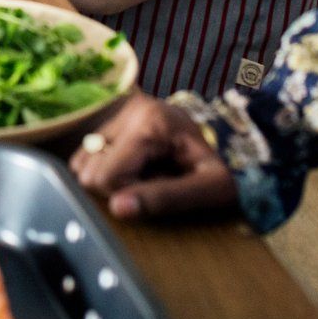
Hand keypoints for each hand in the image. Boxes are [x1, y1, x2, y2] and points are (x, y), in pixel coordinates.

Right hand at [69, 92, 239, 218]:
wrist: (236, 138)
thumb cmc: (227, 166)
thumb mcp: (209, 187)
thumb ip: (166, 198)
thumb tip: (118, 209)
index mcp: (151, 123)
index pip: (108, 177)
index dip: (131, 195)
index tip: (162, 189)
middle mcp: (127, 109)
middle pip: (90, 171)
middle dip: (119, 187)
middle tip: (155, 181)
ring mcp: (116, 111)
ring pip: (81, 163)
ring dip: (110, 178)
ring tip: (146, 174)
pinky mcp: (110, 117)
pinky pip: (84, 155)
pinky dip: (104, 168)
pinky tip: (134, 166)